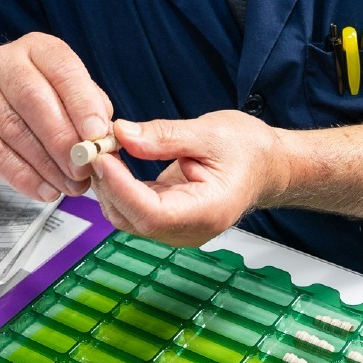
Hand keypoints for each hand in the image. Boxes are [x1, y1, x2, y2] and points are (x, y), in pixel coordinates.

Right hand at [0, 33, 113, 201]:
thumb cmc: (35, 107)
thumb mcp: (66, 98)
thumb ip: (89, 110)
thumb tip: (106, 136)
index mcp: (38, 49)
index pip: (62, 68)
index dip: (82, 102)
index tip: (98, 134)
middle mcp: (3, 61)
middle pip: (34, 99)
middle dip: (63, 139)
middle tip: (84, 168)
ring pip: (14, 129)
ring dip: (47, 165)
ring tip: (70, 186)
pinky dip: (23, 176)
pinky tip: (44, 190)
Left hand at [90, 110, 289, 245]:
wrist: (268, 166)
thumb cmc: (250, 151)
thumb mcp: (211, 133)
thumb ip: (165, 136)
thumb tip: (122, 134)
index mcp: (208, 212)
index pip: (152, 213)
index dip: (121, 187)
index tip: (102, 157)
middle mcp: (189, 229)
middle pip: (132, 219)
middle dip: (108, 183)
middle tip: (94, 146)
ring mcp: (177, 229)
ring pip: (127, 217)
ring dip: (109, 185)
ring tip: (103, 148)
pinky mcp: (167, 219)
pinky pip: (133, 208)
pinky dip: (119, 185)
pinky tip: (115, 159)